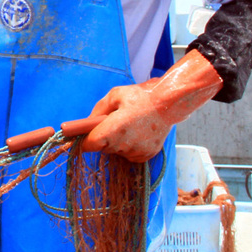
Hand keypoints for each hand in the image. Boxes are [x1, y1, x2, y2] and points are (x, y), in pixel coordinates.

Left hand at [67, 50, 220, 162]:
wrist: (170, 104)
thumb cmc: (140, 97)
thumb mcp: (115, 95)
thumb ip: (97, 110)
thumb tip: (86, 123)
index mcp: (113, 130)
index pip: (89, 145)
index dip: (83, 141)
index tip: (81, 136)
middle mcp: (123, 145)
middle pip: (103, 148)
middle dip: (103, 137)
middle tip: (112, 122)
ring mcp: (136, 152)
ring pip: (117, 151)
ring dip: (117, 142)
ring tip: (129, 125)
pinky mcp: (146, 156)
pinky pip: (130, 154)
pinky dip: (129, 146)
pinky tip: (138, 132)